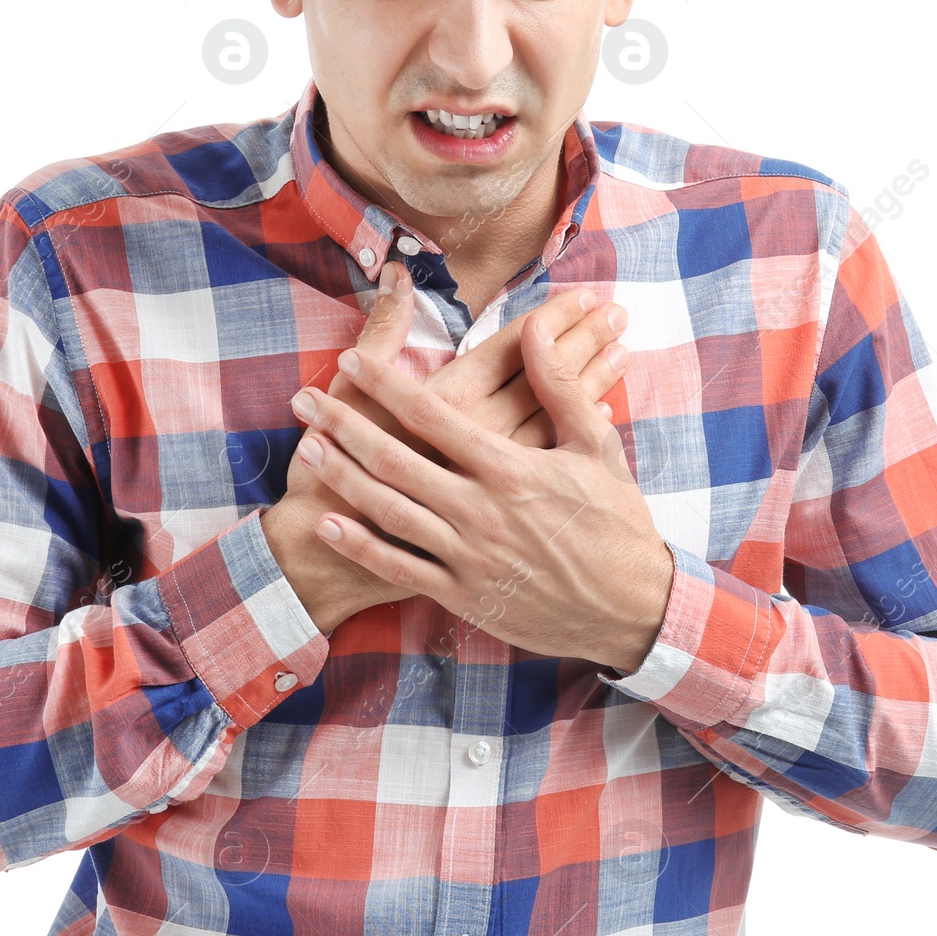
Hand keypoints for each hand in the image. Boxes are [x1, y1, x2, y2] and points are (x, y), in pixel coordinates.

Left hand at [291, 311, 673, 672]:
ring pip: (390, 510)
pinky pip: (401, 568)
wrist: (631, 608)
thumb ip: (559, 385)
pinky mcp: (464, 595)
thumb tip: (535, 327)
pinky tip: (329, 524)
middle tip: (305, 399)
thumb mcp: (596, 447)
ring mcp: (468, 555)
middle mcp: (481, 509)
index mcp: (510, 467)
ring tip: (306, 449)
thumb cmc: (615, 522)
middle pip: (396, 459)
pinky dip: (361, 546)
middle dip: (345, 425)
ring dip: (343, 478)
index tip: (351, 359)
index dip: (386, 385)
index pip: (433, 416)